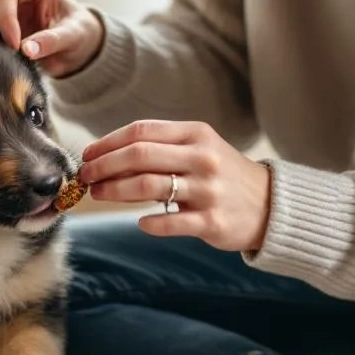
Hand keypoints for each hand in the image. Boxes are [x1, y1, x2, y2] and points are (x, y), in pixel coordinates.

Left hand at [78, 121, 271, 252]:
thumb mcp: (199, 149)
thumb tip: (106, 157)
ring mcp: (208, 190)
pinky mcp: (212, 221)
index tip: (87, 155)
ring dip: (114, 191)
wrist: (270, 205)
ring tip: (98, 194)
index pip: (141, 132)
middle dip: (104, 166)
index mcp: (196, 134)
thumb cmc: (222, 174)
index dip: (107, 143)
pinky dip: (149, 223)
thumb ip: (160, 148)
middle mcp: (202, 158)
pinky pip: (170, 222)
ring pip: (148, 187)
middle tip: (84, 176)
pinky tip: (139, 222)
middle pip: (139, 156)